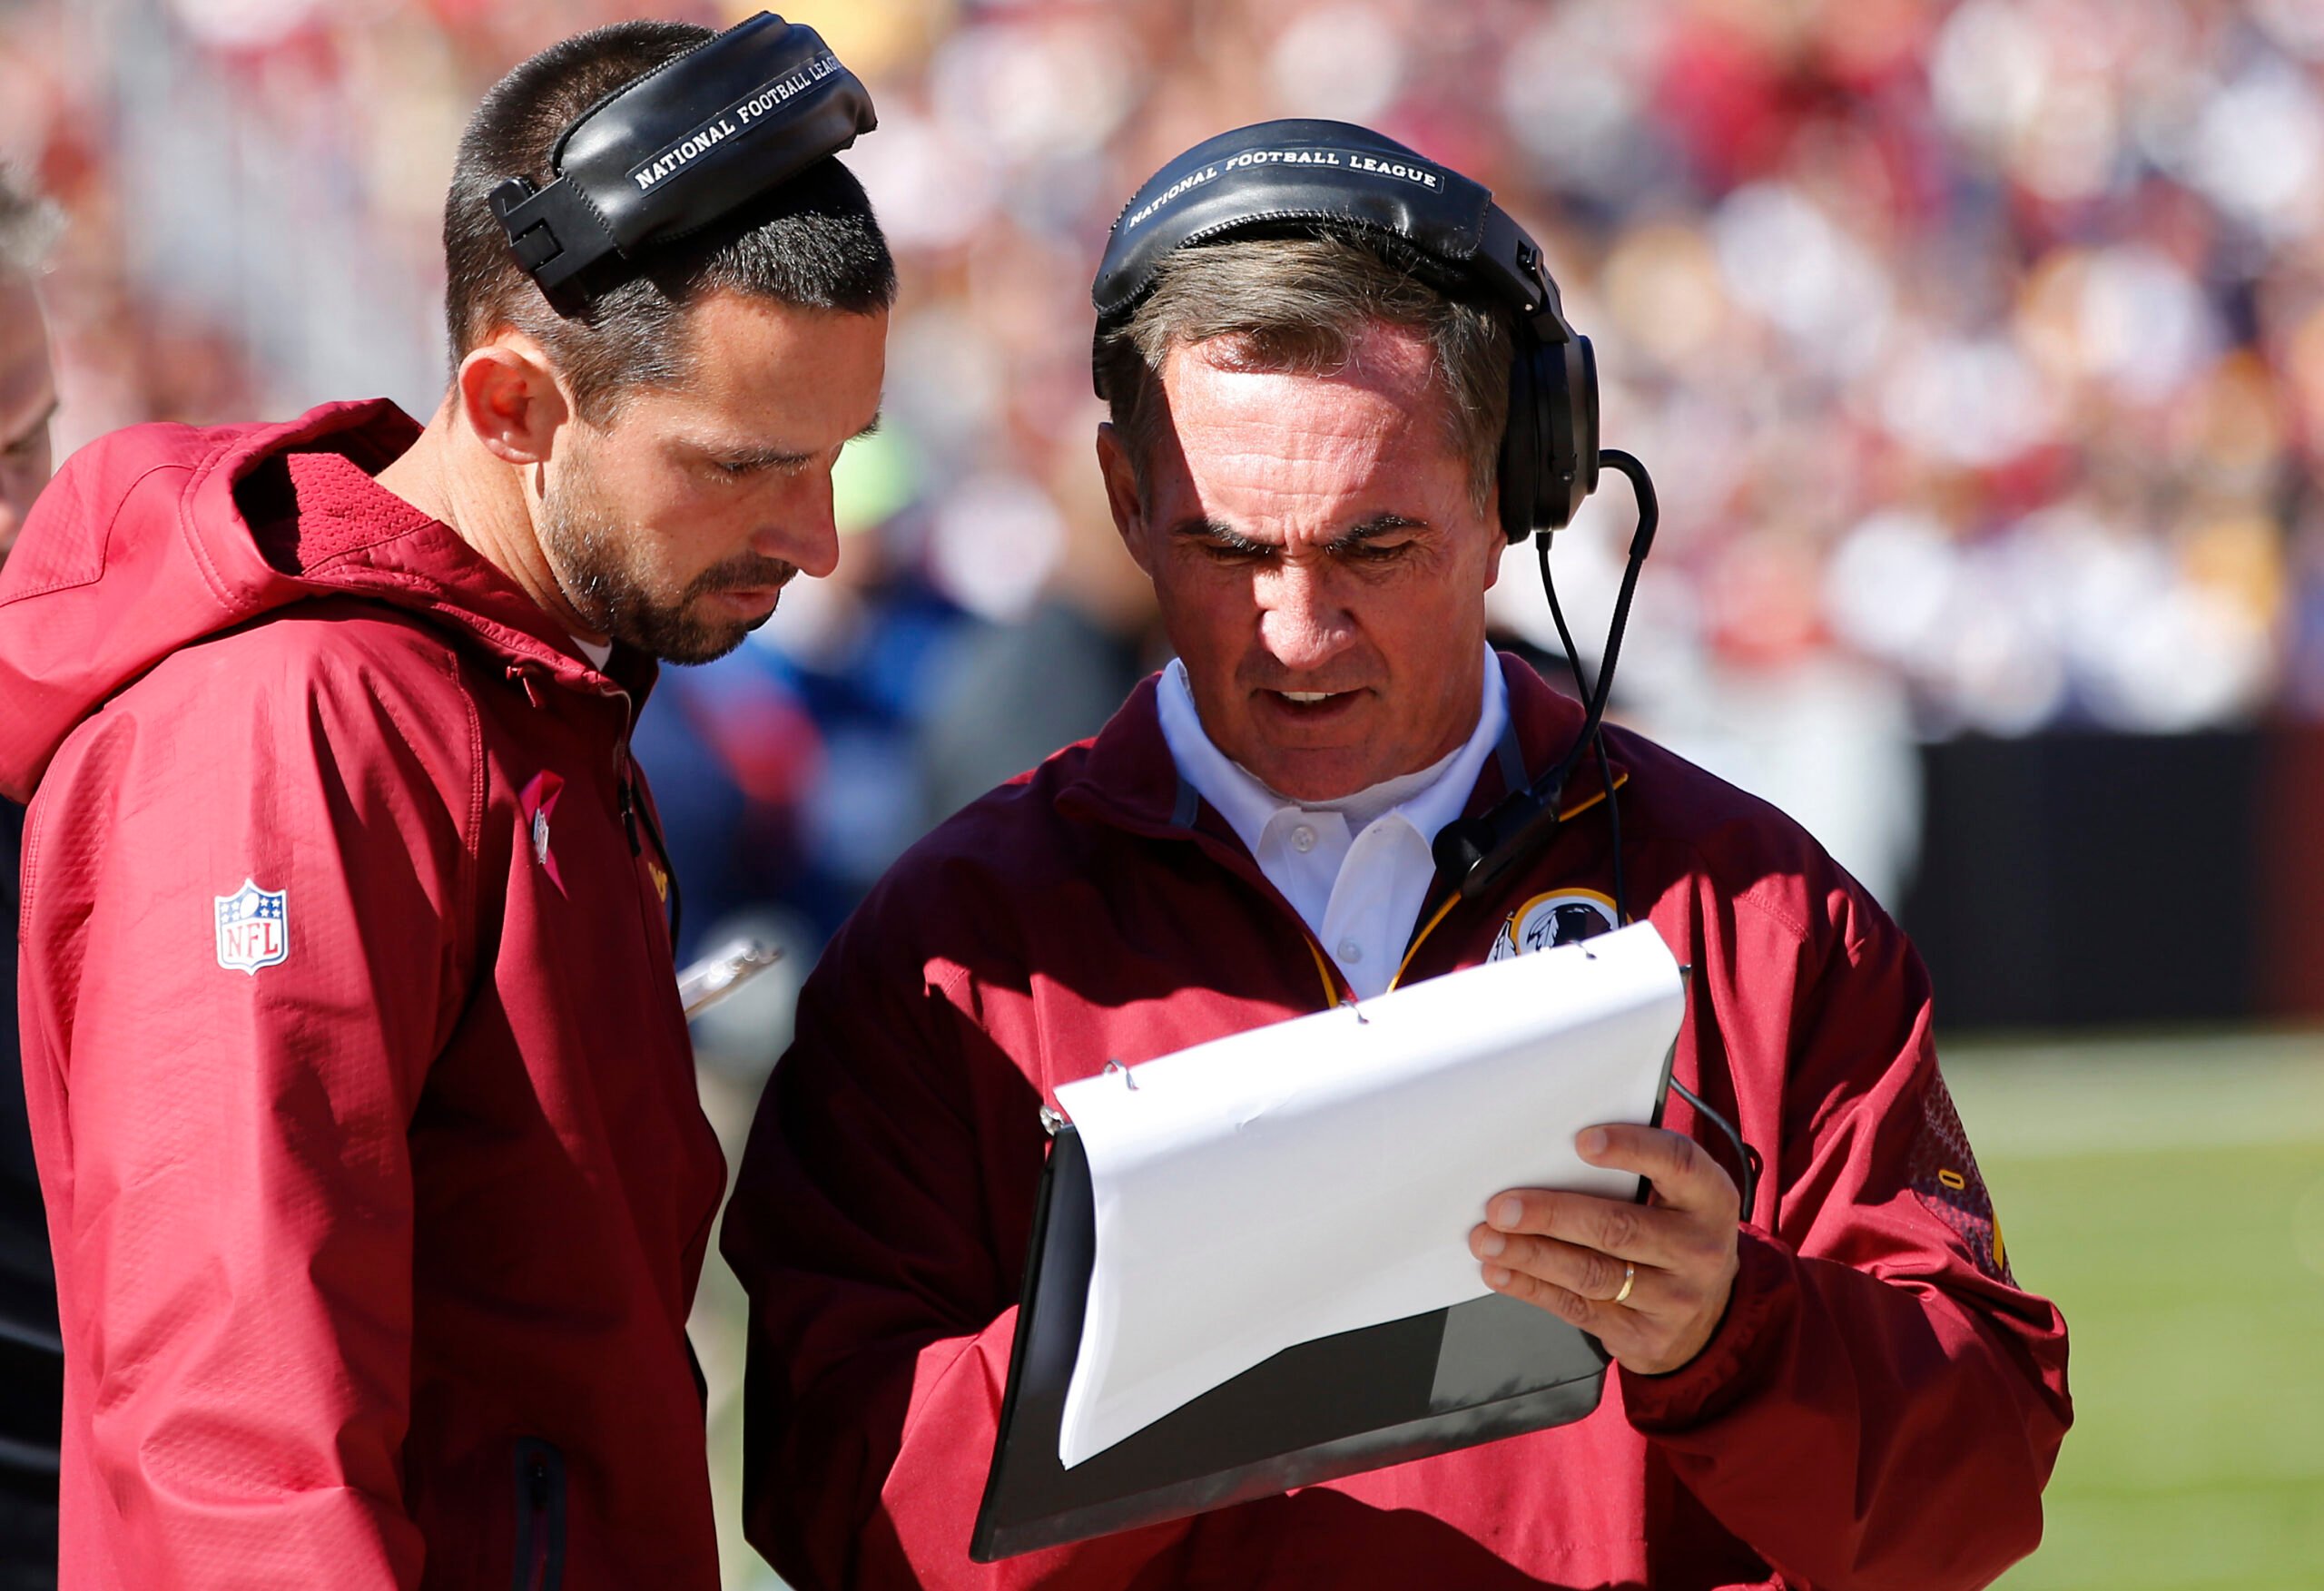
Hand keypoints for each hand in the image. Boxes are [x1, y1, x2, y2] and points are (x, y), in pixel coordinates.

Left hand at [1468, 1124, 1740, 1374]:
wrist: (1710, 1315)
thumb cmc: (1677, 1235)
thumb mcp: (1679, 1198)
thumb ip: (1635, 1174)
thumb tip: (1551, 1154)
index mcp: (1710, 1199)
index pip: (1678, 1163)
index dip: (1631, 1149)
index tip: (1582, 1141)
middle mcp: (1699, 1249)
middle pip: (1617, 1227)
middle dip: (1550, 1215)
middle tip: (1502, 1208)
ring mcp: (1676, 1299)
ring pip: (1591, 1273)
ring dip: (1530, 1255)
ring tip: (1489, 1240)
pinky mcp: (1646, 1336)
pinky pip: (1578, 1309)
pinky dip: (1532, 1288)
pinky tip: (1503, 1272)